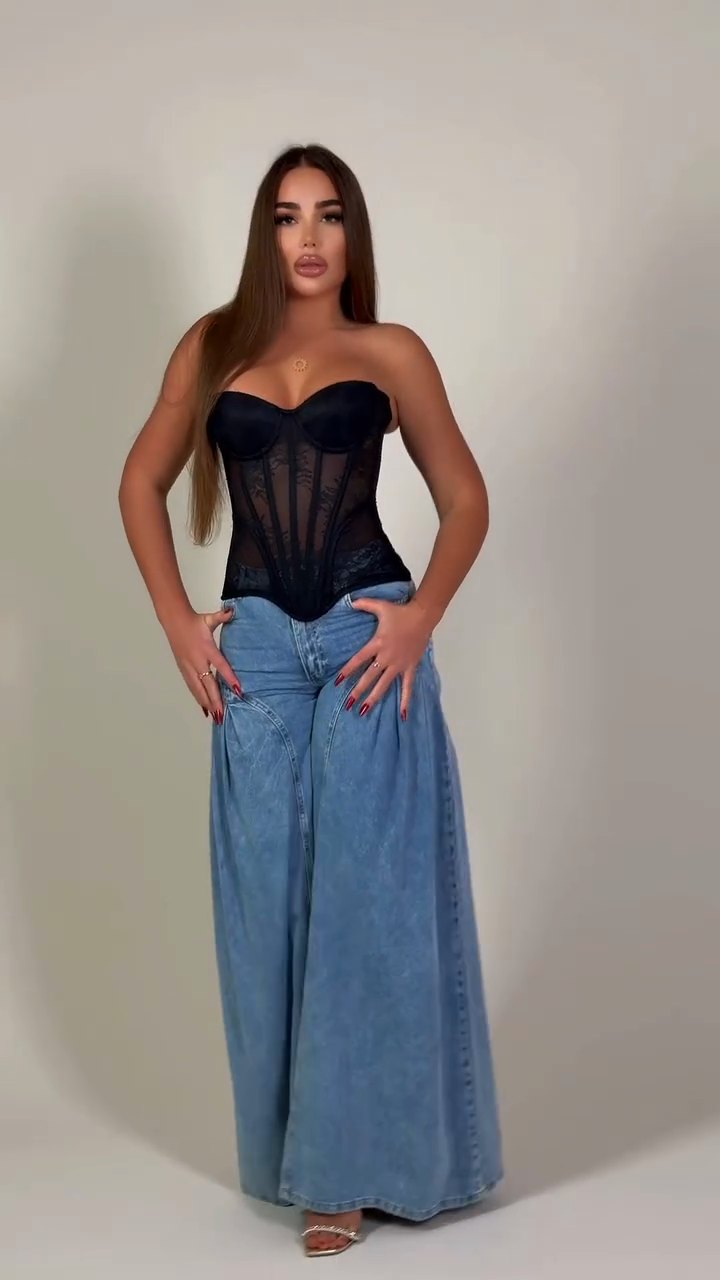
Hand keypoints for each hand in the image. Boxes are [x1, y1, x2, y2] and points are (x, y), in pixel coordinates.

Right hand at [164, 606, 241, 722]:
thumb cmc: (194, 622)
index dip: (230, 678)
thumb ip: (222, 617)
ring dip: (207, 704)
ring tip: (216, 717)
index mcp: (206, 649)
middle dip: (215, 700)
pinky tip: (205, 709)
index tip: (238, 691)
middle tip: (223, 715)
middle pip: (207, 684)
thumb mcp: (209, 619)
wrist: (174, 622)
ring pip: (198, 689)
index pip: (220, 666)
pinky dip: (198, 699)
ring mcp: (189, 667)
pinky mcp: (183, 670)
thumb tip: (233, 610)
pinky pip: (192, 687)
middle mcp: (197, 661)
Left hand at [336, 597, 432, 719]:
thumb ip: (364, 604)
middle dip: (358, 691)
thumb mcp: (381, 606)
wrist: (423, 616)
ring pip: (385, 685)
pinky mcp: (410, 667)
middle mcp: (387, 656)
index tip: (338, 682)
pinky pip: (407, 687)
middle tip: (348, 704)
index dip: (348, 670)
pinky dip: (406, 700)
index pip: (359, 659)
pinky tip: (403, 716)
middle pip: (370, 676)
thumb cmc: (401, 612)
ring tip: (364, 711)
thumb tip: (350, 602)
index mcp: (377, 643)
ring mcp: (399, 664)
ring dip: (375, 698)